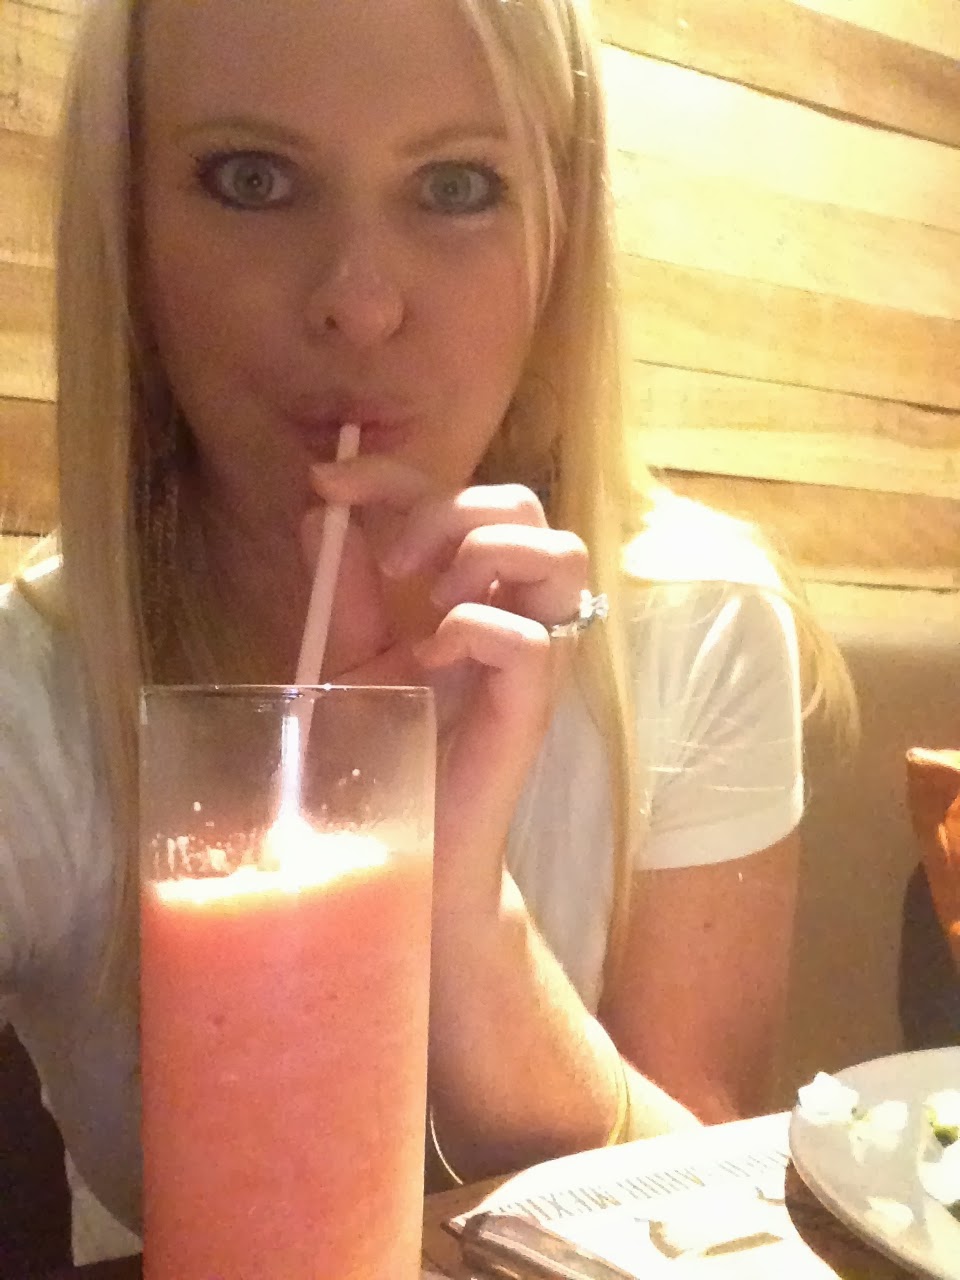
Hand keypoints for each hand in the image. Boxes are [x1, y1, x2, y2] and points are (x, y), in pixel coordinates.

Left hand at [305, 457, 589, 912]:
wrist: (409, 849)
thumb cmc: (386, 754)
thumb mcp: (350, 657)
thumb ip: (341, 589)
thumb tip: (321, 512)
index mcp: (473, 592)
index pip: (460, 495)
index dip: (394, 474)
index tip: (329, 482)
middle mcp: (513, 613)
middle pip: (524, 507)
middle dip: (451, 507)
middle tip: (394, 563)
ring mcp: (532, 659)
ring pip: (561, 555)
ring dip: (486, 555)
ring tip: (434, 600)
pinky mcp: (530, 709)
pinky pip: (532, 640)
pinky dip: (475, 630)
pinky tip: (432, 660)